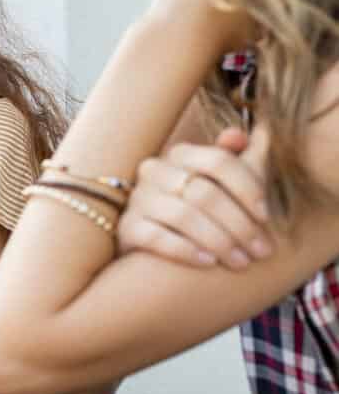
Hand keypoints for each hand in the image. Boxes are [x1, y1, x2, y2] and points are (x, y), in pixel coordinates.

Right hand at [119, 126, 272, 268]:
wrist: (153, 246)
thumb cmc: (198, 209)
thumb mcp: (219, 181)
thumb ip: (241, 158)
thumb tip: (263, 130)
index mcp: (181, 154)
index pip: (219, 162)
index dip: (248, 188)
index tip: (267, 217)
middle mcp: (155, 171)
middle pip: (205, 193)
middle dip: (240, 225)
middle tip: (262, 251)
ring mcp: (138, 199)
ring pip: (184, 217)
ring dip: (219, 241)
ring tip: (241, 262)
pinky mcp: (126, 228)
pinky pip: (157, 238)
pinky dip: (186, 251)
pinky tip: (209, 263)